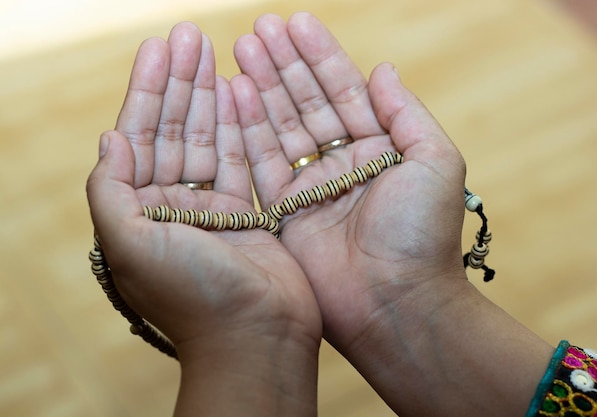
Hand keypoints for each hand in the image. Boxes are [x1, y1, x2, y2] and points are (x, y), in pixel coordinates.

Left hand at [87, 22, 320, 415]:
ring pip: (207, 138)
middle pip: (173, 129)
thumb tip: (110, 137)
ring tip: (211, 49)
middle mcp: (172, 205)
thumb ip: (112, 190)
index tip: (159, 48)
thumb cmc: (193, 298)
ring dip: (208, 94)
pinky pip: (240, 158)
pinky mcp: (248, 212)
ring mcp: (212, 207)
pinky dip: (238, 125)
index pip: (139, 137)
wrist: (256, 337)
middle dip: (180, 81)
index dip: (147, 90)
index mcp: (138, 212)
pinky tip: (238, 91)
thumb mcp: (131, 245)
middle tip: (189, 34)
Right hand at [232, 14, 554, 416]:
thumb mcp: (434, 162)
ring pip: (280, 127)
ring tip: (241, 47)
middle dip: (283, 64)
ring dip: (261, 87)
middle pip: (306, 104)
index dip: (320, 56)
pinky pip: (261, 163)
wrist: (396, 305)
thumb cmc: (423, 237)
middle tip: (258, 26)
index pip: (344, 92)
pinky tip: (232, 93)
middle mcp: (342, 166)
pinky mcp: (283, 214)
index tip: (295, 22)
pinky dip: (246, 129)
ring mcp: (310, 189)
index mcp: (379, 150)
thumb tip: (382, 69)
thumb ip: (407, 113)